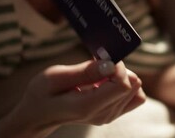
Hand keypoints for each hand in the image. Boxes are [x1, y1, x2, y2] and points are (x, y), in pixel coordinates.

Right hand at [2, 60, 144, 136]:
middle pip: (132, 86)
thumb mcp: (54, 77)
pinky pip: (134, 96)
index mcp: (88, 106)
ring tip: (99, 73)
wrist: (38, 116)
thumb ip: (84, 72)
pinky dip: (124, 85)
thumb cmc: (42, 94)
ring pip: (135, 89)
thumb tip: (110, 64)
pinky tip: (106, 81)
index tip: (102, 58)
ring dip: (121, 76)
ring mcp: (110, 116)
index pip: (123, 85)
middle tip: (98, 63)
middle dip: (119, 69)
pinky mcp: (113, 114)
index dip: (118, 67)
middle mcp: (103, 114)